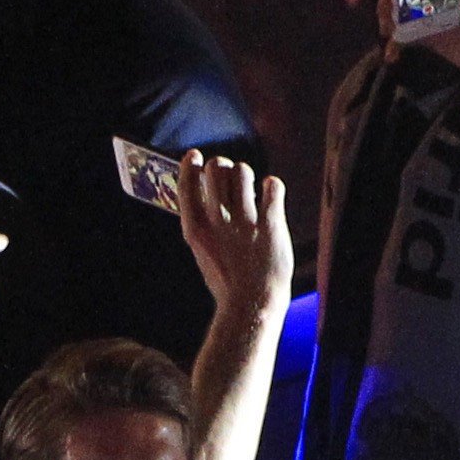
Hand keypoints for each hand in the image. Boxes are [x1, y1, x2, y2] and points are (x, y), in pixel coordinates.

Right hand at [167, 152, 289, 317]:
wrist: (252, 303)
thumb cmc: (227, 281)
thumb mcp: (203, 252)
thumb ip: (203, 225)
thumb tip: (204, 196)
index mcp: (195, 229)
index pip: (188, 184)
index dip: (190, 165)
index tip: (195, 156)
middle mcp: (218, 221)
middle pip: (216, 169)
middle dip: (222, 166)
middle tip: (228, 175)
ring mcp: (244, 221)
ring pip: (243, 173)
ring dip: (246, 175)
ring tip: (249, 187)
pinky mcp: (270, 223)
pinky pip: (271, 186)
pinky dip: (271, 186)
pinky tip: (270, 192)